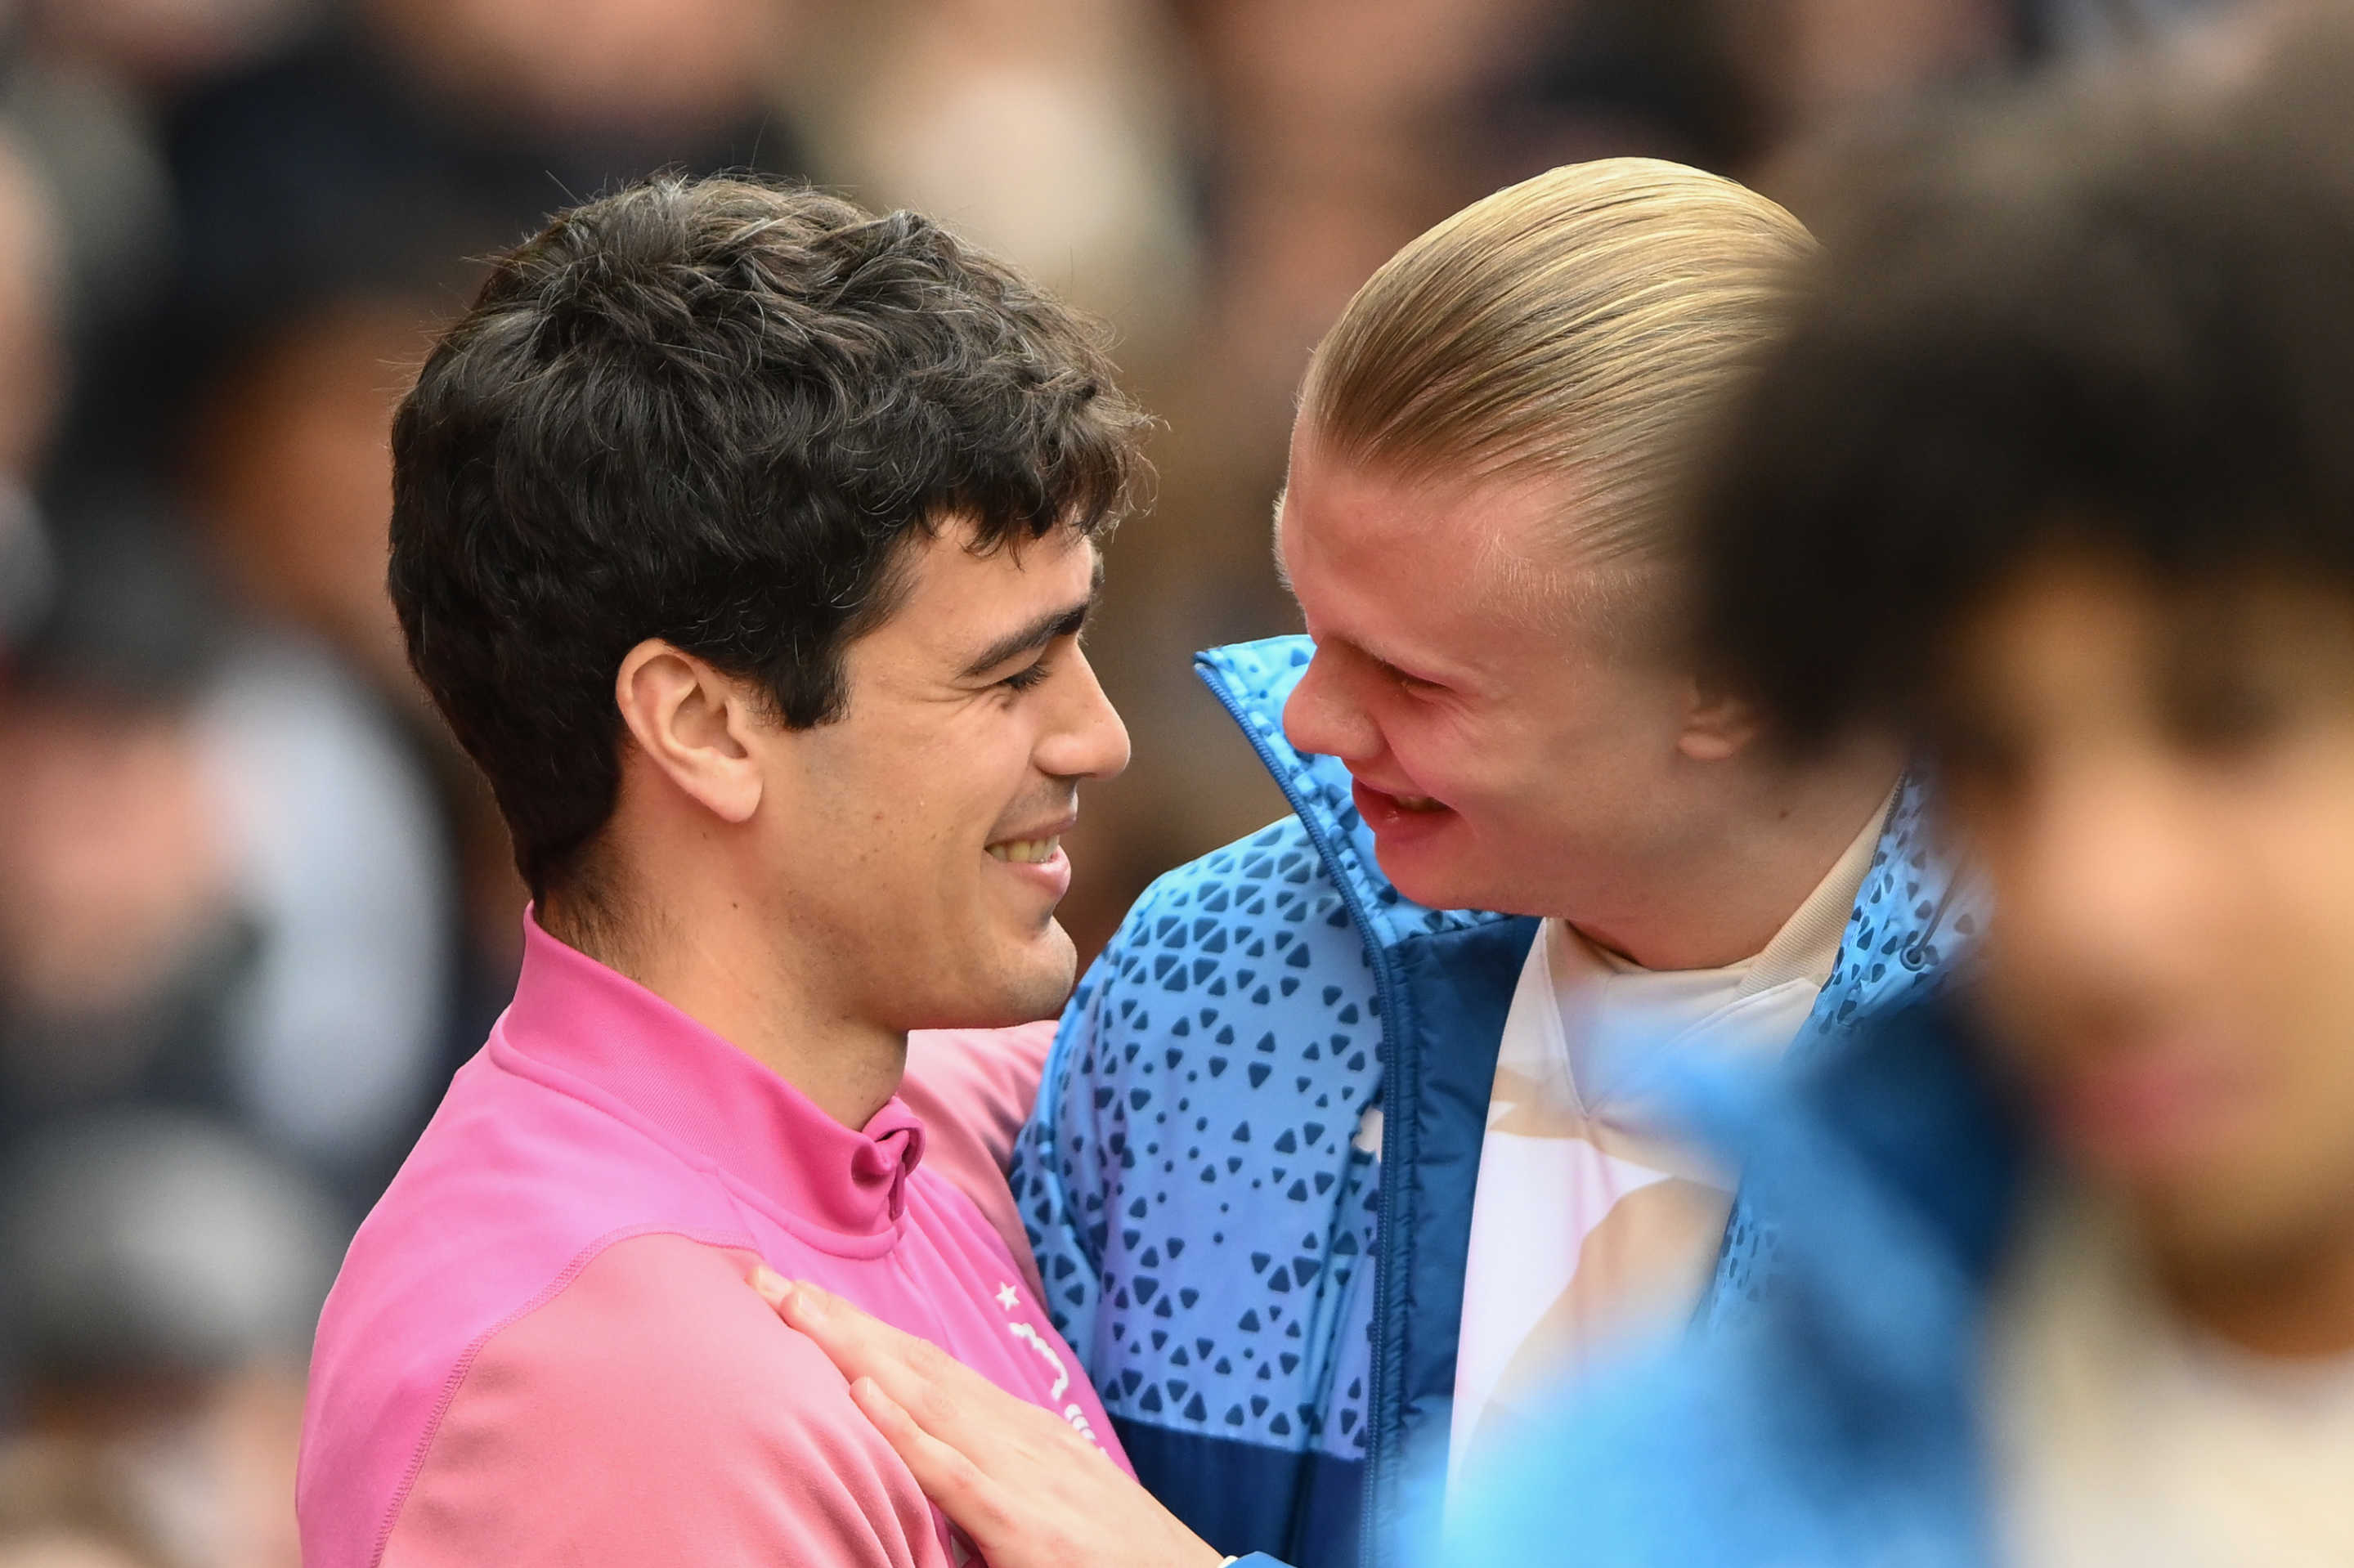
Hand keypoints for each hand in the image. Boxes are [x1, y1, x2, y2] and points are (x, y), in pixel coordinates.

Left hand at [750, 1270, 1224, 1567]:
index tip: (797, 1301)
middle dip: (837, 1324)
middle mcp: (1016, 1435)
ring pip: (922, 1397)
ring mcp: (1022, 1473)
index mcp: (1017, 1432)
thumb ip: (993, 1482)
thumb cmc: (1121, 1560)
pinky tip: (861, 1396)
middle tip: (763, 1282)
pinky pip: (952, 1472)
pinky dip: (904, 1430)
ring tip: (791, 1312)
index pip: (924, 1368)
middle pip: (911, 1365)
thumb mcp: (1051, 1506)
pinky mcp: (1024, 1524)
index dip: (860, 1333)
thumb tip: (934, 1473)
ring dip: (852, 1351)